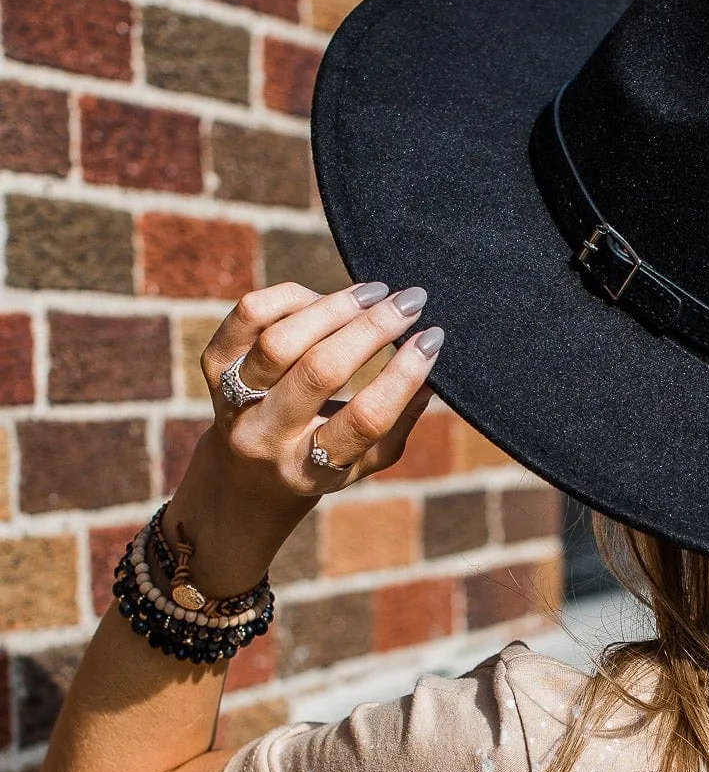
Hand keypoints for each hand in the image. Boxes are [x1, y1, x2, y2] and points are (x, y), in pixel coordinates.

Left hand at [167, 279, 441, 594]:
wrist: (239, 477)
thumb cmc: (317, 464)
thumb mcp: (361, 463)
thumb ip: (398, 424)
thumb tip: (431, 366)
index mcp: (308, 470)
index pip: (363, 419)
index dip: (403, 375)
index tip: (432, 339)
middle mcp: (264, 437)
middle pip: (320, 371)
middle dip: (372, 329)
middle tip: (410, 303)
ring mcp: (231, 399)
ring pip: (281, 340)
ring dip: (335, 308)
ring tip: (373, 294)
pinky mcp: (213, 365)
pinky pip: (249, 314)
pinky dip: (293, 298)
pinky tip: (324, 299)